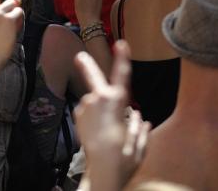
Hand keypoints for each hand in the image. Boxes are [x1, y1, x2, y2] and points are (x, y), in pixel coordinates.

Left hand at [74, 41, 149, 190]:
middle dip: (88, 65)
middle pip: (93, 77)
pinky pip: (90, 111)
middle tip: (79, 56)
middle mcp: (97, 100)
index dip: (122, 59)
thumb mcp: (139, 143)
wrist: (101, 173)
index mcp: (116, 102)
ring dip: (102, 108)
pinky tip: (102, 133)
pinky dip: (96, 117)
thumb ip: (140, 127)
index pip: (121, 76)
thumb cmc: (124, 158)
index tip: (120, 43)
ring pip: (96, 101)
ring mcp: (84, 107)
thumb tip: (140, 117)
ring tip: (110, 131)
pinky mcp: (77, 116)